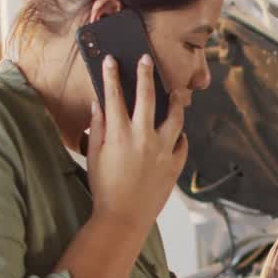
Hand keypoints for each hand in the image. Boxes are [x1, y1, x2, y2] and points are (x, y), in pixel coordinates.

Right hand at [86, 54, 188, 235]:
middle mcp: (143, 138)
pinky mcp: (174, 165)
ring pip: (175, 118)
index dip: (112, 75)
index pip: (114, 96)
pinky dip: (180, 136)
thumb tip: (99, 104)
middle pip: (147, 97)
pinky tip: (177, 132)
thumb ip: (98, 127)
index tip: (111, 60)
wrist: (123, 218)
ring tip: (174, 93)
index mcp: (119, 134)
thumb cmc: (104, 188)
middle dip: (145, 74)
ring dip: (175, 102)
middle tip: (146, 59)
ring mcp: (163, 151)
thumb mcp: (94, 156)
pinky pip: (182, 144)